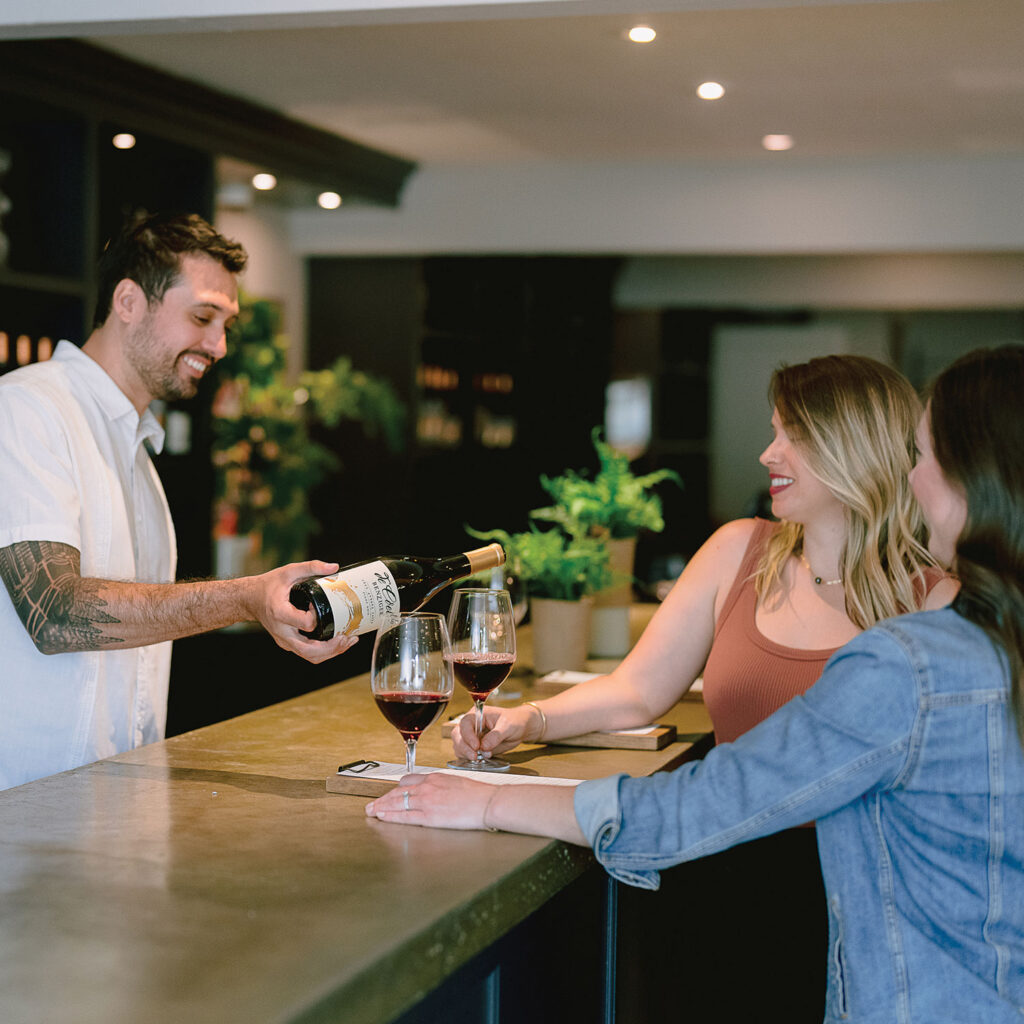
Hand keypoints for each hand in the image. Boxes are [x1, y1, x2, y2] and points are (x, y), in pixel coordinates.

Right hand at [251, 559, 358, 663]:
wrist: (249, 599)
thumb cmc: (268, 586)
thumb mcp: (288, 571)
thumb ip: (311, 567)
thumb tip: (334, 567)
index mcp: (280, 614)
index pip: (306, 624)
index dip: (318, 616)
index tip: (321, 605)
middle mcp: (282, 632)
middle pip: (309, 651)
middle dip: (332, 648)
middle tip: (348, 638)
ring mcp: (285, 641)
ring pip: (310, 656)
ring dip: (331, 652)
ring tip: (348, 642)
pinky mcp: (289, 643)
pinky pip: (307, 653)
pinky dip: (324, 651)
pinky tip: (337, 641)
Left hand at [365, 772, 495, 829]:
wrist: (487, 801)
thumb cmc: (478, 794)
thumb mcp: (457, 782)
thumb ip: (442, 786)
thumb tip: (437, 792)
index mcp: (435, 778)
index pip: (408, 781)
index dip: (396, 789)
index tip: (390, 793)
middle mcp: (428, 787)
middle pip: (398, 792)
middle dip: (383, 798)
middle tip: (371, 804)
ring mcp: (427, 801)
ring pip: (397, 802)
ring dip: (381, 807)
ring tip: (371, 811)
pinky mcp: (429, 816)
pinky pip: (404, 816)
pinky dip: (390, 816)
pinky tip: (382, 817)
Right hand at [452, 704, 536, 758]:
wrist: (520, 728)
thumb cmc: (514, 721)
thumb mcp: (508, 726)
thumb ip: (496, 735)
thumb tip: (484, 747)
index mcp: (477, 714)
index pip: (465, 723)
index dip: (468, 735)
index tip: (476, 746)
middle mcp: (471, 725)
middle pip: (457, 735)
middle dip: (464, 747)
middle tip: (475, 756)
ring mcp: (471, 736)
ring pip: (459, 745)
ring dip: (465, 754)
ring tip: (478, 758)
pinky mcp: (473, 747)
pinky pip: (465, 753)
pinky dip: (468, 758)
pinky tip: (478, 760)